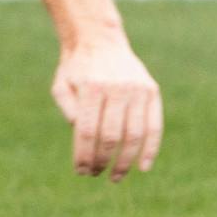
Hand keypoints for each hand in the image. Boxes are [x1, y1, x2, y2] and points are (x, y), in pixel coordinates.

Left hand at [51, 37, 162, 181]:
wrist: (99, 39)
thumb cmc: (76, 69)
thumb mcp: (61, 86)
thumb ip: (69, 111)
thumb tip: (84, 140)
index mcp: (91, 88)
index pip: (88, 132)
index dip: (85, 156)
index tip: (81, 171)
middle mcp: (117, 88)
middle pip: (111, 136)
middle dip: (102, 161)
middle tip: (95, 174)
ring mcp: (137, 90)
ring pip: (134, 135)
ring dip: (125, 161)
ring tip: (115, 176)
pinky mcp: (151, 91)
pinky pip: (154, 126)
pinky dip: (150, 149)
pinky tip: (143, 167)